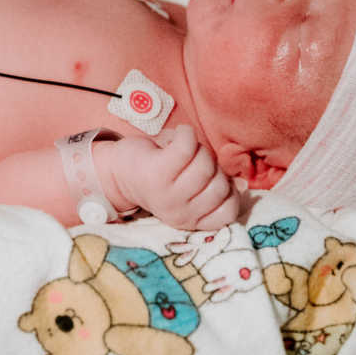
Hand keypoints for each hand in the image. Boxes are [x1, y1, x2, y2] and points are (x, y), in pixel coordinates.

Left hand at [104, 125, 240, 229]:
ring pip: (206, 164)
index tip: (210, 179)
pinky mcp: (158, 171)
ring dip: (198, 148)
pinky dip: (186, 134)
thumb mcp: (188, 191)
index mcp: (190, 220)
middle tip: (192, 161)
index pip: (228, 213)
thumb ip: (213, 189)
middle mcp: (180, 212)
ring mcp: (168, 193)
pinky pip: (188, 146)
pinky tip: (177, 135)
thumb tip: (241, 186)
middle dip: (212, 166)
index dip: (228, 190)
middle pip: (220, 184)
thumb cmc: (159, 176)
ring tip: (181, 149)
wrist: (114, 170)